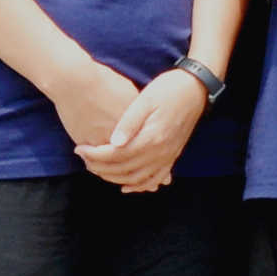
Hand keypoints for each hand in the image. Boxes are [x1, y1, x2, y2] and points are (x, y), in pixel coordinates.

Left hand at [80, 62, 202, 194]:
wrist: (196, 89)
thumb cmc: (168, 90)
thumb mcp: (146, 99)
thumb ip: (129, 122)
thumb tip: (113, 142)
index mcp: (150, 138)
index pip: (116, 155)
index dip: (95, 155)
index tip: (80, 149)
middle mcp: (160, 152)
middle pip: (124, 170)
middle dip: (100, 168)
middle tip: (84, 159)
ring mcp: (167, 157)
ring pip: (138, 179)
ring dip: (115, 178)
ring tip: (98, 169)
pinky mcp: (172, 156)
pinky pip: (155, 179)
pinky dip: (140, 186)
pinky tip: (127, 186)